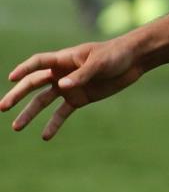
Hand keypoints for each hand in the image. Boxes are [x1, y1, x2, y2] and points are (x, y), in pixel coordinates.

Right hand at [2, 39, 146, 139]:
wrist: (133, 62)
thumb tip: (62, 85)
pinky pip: (62, 113)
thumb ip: (81, 75)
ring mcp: (68, 87)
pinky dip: (54, 124)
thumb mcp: (99, 63)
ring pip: (43, 101)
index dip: (23, 69)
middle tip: (2, 107)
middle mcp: (61, 73)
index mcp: (63, 59)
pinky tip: (45, 136)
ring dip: (30, 113)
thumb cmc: (114, 55)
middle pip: (33, 84)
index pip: (38, 63)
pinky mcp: (79, 99)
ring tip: (16, 127)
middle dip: (17, 95)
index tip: (11, 78)